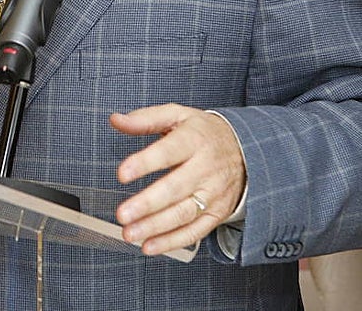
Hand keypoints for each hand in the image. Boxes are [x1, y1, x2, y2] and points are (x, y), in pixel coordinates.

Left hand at [111, 104, 246, 255]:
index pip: (168, 152)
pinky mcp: (216, 213)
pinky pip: (194, 232)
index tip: (122, 174)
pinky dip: (171, 242)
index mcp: (194, 140)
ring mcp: (213, 193)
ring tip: (130, 233)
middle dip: (147, 204)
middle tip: (122, 214)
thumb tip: (116, 120)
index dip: (145, 163)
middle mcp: (205, 168)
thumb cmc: (203, 133)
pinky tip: (149, 245)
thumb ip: (145, 119)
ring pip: (183, 214)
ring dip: (155, 227)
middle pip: (175, 188)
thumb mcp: (177, 116)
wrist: (245, 150)